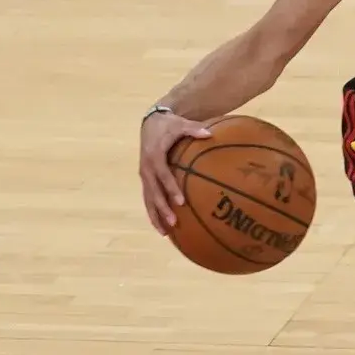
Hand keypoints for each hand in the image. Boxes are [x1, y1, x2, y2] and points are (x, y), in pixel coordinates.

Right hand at [138, 110, 212, 234]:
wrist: (151, 122)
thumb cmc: (168, 125)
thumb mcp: (180, 124)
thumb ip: (194, 129)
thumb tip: (209, 133)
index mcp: (154, 156)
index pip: (162, 174)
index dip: (170, 188)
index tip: (181, 201)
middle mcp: (146, 168)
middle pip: (153, 192)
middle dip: (162, 208)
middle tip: (174, 221)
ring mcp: (145, 175)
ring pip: (148, 199)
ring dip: (155, 215)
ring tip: (165, 232)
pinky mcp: (146, 179)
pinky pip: (148, 198)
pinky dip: (153, 212)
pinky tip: (162, 227)